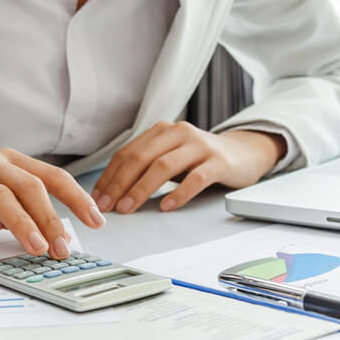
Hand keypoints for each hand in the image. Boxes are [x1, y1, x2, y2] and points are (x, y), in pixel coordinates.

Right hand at [0, 149, 105, 258]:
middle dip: (50, 218)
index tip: (96, 220)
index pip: (51, 177)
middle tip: (62, 247)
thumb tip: (59, 235)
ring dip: (21, 223)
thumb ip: (26, 211)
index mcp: (10, 163)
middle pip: (28, 187)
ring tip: (35, 247)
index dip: (76, 198)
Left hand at [92, 122, 286, 212]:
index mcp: (162, 131)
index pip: (128, 153)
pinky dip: (179, 193)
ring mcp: (200, 146)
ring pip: (164, 166)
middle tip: (107, 206)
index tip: (97, 198)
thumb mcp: (169, 157)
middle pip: (141, 157)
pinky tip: (166, 206)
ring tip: (128, 208)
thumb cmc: (199, 160)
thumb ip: (145, 167)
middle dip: (120, 183)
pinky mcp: (219, 161)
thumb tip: (111, 193)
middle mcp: (179, 133)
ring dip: (141, 189)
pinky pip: (196, 178)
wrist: (242, 154)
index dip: (110, 176)